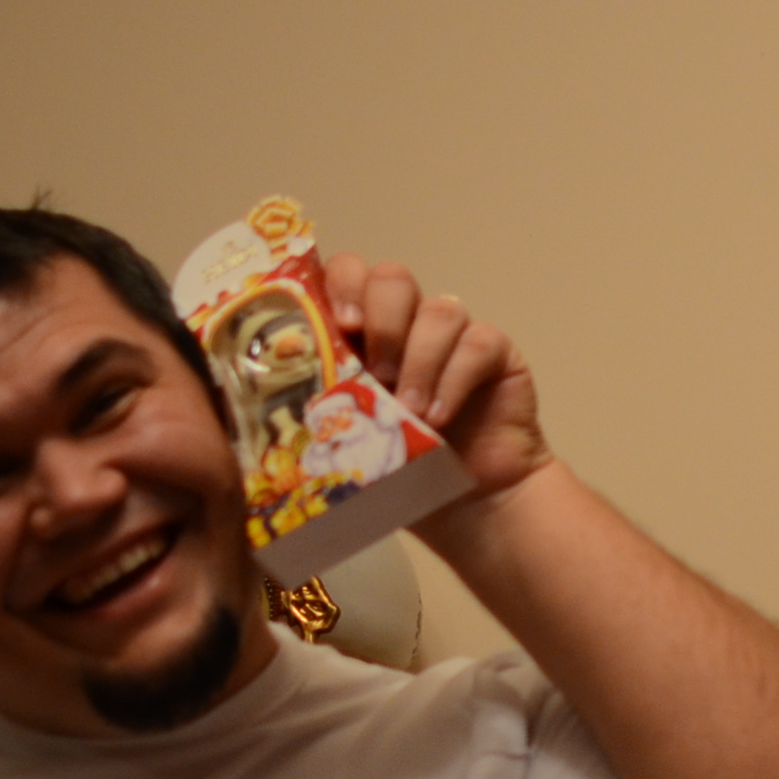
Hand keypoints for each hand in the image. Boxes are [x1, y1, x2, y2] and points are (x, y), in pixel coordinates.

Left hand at [323, 252, 556, 509]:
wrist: (471, 503)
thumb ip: (327, 406)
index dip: (343, 283)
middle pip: (393, 279)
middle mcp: (408, 323)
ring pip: (440, 310)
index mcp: (364, 333)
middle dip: (383, 318)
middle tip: (377, 371)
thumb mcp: (353, 436)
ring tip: (411, 410)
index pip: (349, 274)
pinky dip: (455, 378)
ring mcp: (454, 335)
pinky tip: (440, 415)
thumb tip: (281, 398)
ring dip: (420, 359)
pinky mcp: (496, 352)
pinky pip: (479, 343)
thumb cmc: (404, 469)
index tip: (342, 323)